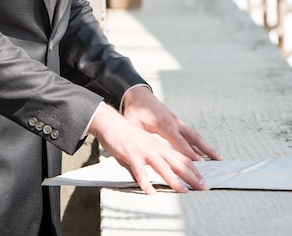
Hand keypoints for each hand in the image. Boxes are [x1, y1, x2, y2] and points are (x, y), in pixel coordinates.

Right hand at [88, 103, 209, 194]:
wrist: (109, 122)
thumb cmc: (125, 134)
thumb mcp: (143, 145)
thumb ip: (150, 160)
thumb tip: (157, 174)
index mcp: (159, 145)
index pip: (181, 157)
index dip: (194, 169)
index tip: (203, 179)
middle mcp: (155, 147)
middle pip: (178, 163)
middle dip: (192, 176)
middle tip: (204, 187)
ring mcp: (144, 151)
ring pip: (163, 167)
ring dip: (174, 180)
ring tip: (184, 191)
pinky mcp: (132, 155)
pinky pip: (140, 172)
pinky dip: (146, 183)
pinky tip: (150, 192)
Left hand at [122, 86, 221, 161]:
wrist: (136, 93)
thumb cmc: (133, 110)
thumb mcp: (132, 124)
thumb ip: (138, 139)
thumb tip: (138, 153)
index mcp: (163, 124)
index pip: (179, 142)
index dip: (189, 153)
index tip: (200, 163)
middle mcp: (173, 122)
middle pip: (194, 137)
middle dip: (206, 149)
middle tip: (219, 159)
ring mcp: (176, 121)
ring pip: (194, 135)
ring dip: (206, 146)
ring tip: (218, 157)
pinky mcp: (175, 120)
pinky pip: (189, 133)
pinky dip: (198, 142)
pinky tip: (203, 152)